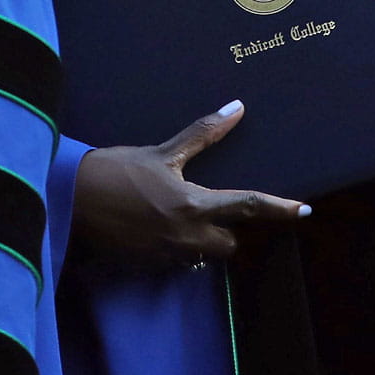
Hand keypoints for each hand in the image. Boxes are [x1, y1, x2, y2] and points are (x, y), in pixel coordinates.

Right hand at [71, 100, 309, 266]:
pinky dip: (176, 248)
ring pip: (204, 256)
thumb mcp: (162, 152)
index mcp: (194, 205)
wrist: (70, 200)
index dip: (280, 209)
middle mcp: (187, 237)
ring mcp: (167, 256)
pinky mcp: (148, 267)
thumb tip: (236, 108)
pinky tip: (157, 228)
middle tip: (208, 207)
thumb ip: (203, 134)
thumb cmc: (116, 171)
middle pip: (229, 243)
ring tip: (178, 217)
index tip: (305, 211)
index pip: (248, 208)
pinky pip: (177, 262)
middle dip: (225, 230)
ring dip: (201, 241)